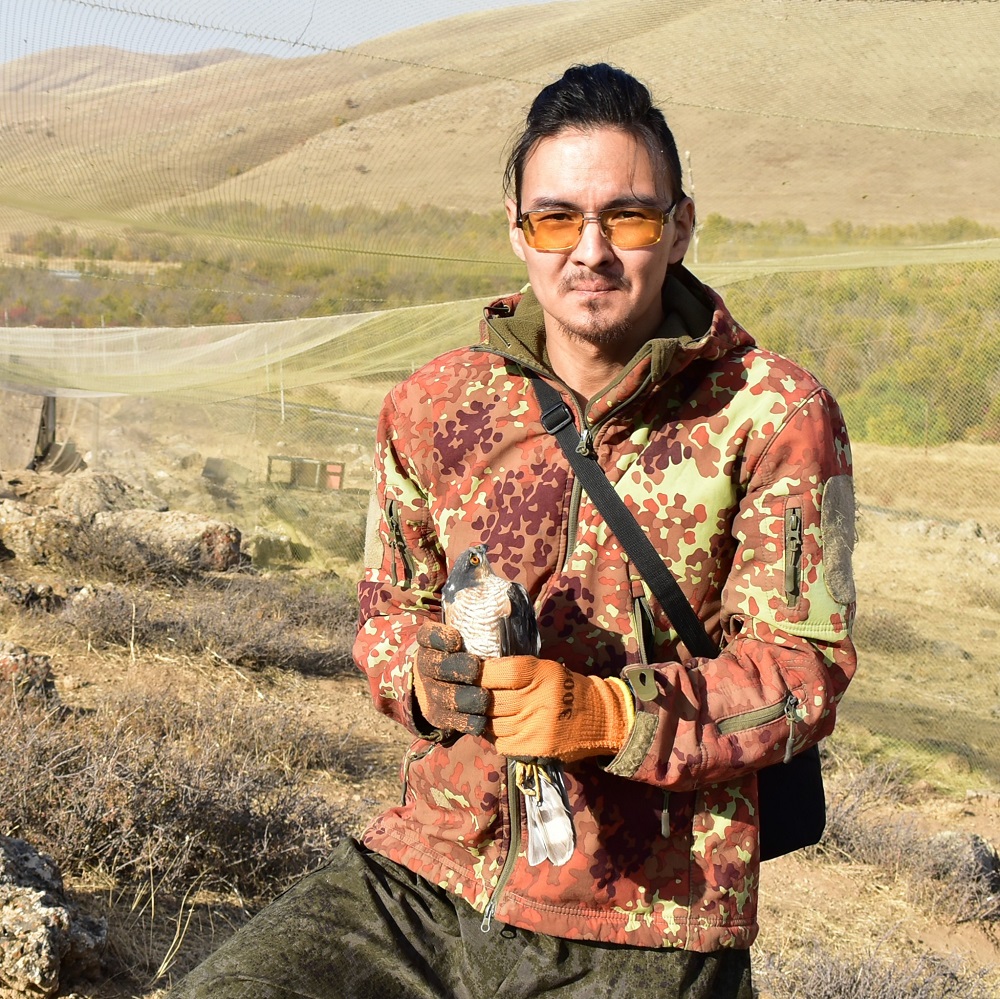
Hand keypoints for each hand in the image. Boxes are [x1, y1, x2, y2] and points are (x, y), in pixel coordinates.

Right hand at [412, 622, 487, 735]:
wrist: (442, 682)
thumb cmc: (467, 651)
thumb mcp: (467, 634)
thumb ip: (482, 624)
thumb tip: (514, 604)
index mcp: (429, 642)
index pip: (428, 636)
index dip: (439, 638)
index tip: (456, 639)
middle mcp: (425, 666)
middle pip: (437, 667)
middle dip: (457, 668)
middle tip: (475, 668)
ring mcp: (430, 692)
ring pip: (445, 697)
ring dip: (465, 697)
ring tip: (484, 697)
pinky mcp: (438, 715)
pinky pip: (451, 721)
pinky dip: (467, 721)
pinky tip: (482, 720)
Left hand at [479, 656, 634, 762]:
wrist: (600, 718)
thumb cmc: (568, 688)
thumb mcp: (547, 669)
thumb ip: (516, 671)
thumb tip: (478, 674)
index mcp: (542, 673)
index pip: (499, 672)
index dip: (479, 673)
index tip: (467, 673)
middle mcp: (538, 700)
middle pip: (491, 700)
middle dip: (475, 699)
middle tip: (466, 695)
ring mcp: (536, 727)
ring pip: (492, 724)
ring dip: (483, 719)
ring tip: (482, 713)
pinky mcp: (535, 748)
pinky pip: (501, 743)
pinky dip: (495, 736)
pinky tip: (498, 729)